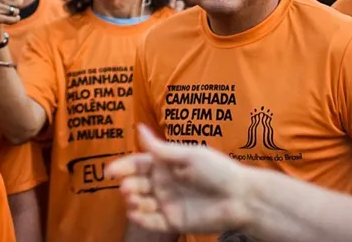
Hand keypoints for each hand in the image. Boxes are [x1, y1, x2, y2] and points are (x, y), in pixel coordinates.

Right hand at [108, 125, 251, 234]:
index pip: (138, 164)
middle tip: (127, 188)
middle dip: (128, 185)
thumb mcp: (188, 155)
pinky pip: (152, 222)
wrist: (241, 197)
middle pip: (136, 184)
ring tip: (133, 199)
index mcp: (165, 165)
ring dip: (133, 201)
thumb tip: (140, 128)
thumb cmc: (218, 171)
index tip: (109, 171)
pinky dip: (142, 218)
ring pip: (141, 203)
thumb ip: (161, 148)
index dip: (123, 167)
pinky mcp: (174, 222)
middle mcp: (163, 184)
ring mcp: (167, 203)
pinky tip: (136, 213)